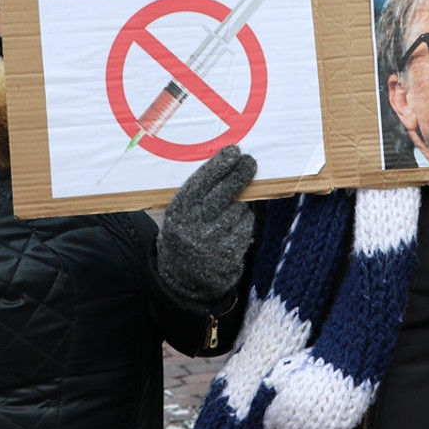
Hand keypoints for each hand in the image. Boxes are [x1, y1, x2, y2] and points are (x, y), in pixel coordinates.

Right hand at [157, 146, 256, 302]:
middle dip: (240, 174)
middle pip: (224, 193)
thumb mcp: (180, 212)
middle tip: (250, 162)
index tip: (234, 152)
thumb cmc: (185, 232)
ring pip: (238, 209)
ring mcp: (213, 241)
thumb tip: (227, 163)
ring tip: (226, 210)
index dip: (219, 165)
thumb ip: (197, 192)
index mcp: (178, 212)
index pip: (201, 182)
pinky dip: (243, 222)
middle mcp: (195, 226)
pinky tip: (231, 226)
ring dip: (238, 204)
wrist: (182, 276)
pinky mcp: (229, 253)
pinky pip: (245, 226)